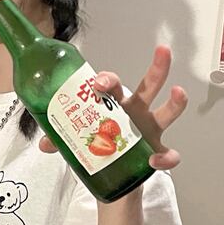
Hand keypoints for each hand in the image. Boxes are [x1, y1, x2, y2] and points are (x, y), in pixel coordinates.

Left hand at [39, 45, 187, 169]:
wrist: (108, 173)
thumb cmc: (95, 146)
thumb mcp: (75, 141)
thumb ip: (60, 140)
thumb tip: (45, 143)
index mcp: (114, 104)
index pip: (112, 85)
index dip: (107, 80)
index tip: (99, 82)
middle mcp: (135, 112)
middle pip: (149, 86)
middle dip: (157, 67)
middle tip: (162, 51)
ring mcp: (149, 130)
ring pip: (168, 111)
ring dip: (176, 102)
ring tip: (179, 92)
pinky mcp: (156, 151)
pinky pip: (167, 154)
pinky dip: (165, 158)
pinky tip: (157, 160)